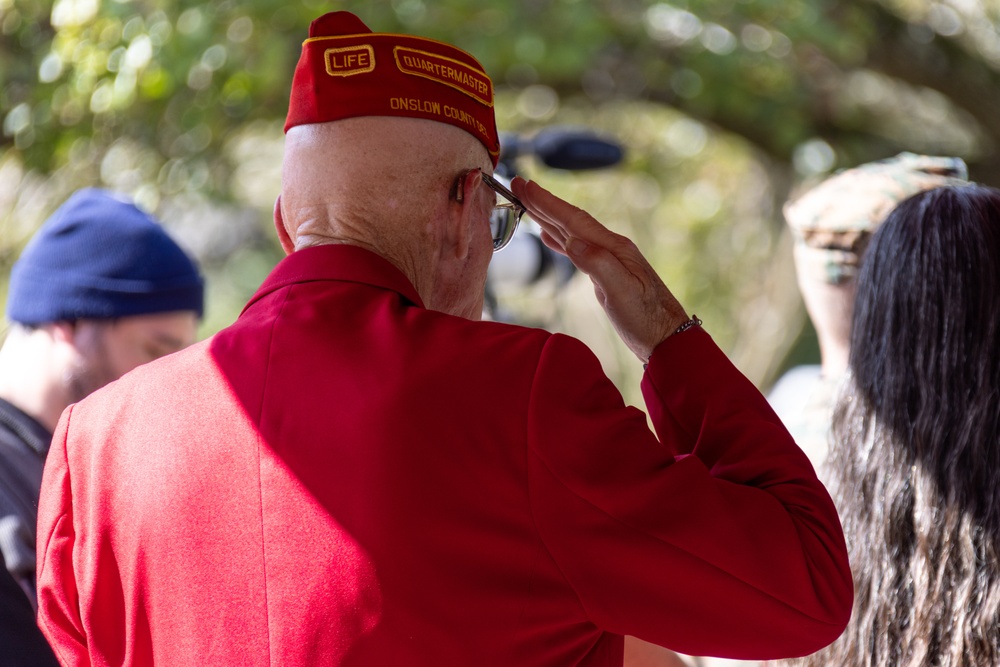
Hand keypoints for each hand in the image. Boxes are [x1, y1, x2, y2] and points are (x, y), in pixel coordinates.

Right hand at [510, 177, 689, 360]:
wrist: (667, 337)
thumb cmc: (646, 317)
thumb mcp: (621, 291)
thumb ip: (597, 264)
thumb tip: (572, 242)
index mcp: (613, 248)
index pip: (573, 220)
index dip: (547, 203)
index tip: (524, 185)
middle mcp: (609, 248)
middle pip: (570, 220)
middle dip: (543, 203)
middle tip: (518, 184)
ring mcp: (608, 259)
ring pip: (571, 232)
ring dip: (548, 218)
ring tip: (528, 205)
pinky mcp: (605, 273)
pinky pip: (576, 249)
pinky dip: (559, 239)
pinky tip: (549, 237)